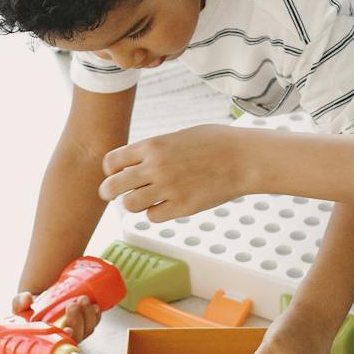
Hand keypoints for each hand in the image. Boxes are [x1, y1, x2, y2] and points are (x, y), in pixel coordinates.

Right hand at [10, 290, 100, 341]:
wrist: (40, 303)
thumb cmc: (30, 311)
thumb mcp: (20, 307)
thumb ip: (19, 303)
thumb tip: (27, 298)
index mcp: (49, 339)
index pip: (60, 345)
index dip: (66, 339)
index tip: (68, 329)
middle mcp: (64, 338)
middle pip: (77, 336)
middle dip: (78, 320)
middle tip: (72, 304)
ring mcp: (75, 332)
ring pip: (88, 329)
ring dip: (88, 315)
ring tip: (82, 300)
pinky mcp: (84, 324)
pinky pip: (94, 323)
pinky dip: (96, 316)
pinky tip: (94, 307)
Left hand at [99, 124, 253, 221]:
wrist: (244, 157)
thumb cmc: (215, 142)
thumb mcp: (178, 136)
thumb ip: (154, 150)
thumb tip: (135, 163)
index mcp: (153, 146)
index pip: (112, 161)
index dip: (110, 170)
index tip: (116, 173)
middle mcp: (156, 167)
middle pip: (113, 187)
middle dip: (109, 191)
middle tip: (113, 194)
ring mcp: (168, 189)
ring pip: (130, 205)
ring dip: (134, 204)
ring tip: (145, 199)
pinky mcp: (182, 207)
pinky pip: (153, 217)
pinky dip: (155, 213)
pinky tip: (166, 205)